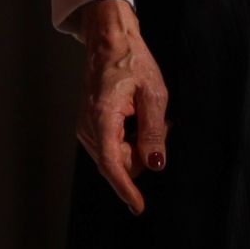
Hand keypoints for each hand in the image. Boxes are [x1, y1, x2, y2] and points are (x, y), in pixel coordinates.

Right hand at [76, 0, 168, 214]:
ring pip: (116, 158)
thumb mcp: (153, 94)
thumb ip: (154, 132)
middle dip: (143, 155)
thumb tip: (155, 164)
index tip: (138, 206)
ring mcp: (87, 128)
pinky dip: (129, 141)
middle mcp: (88, 126)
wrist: (110, 42)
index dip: (125, 187)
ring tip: (150, 117)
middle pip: (117, 163)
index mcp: (102, 116)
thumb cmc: (130, 61)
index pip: (111, 162)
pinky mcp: (91, 127)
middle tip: (163, 125)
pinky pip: (112, 148)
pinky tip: (138, 120)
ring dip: (137, 146)